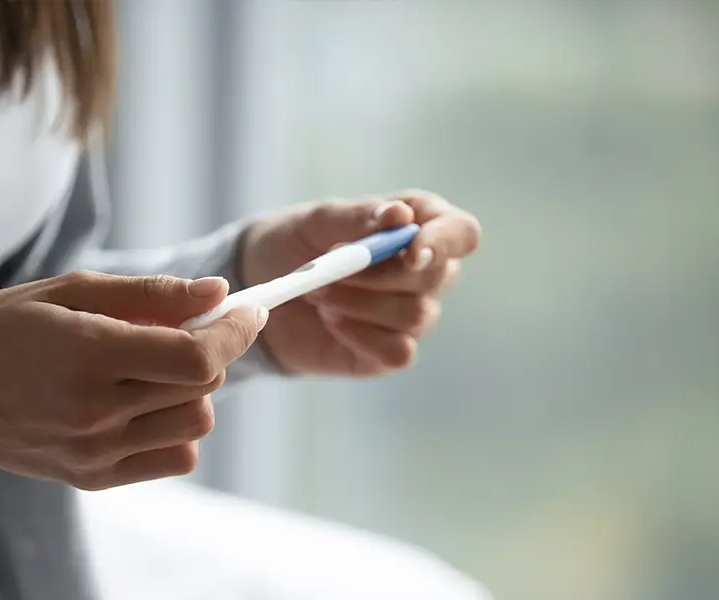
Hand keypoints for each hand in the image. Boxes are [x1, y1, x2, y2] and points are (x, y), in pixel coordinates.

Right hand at [0, 271, 267, 489]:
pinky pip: (174, 457)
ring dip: (193, 389)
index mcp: (88, 355)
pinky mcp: (92, 477)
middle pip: (203, 387)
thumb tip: (218, 291)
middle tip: (186, 326)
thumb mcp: (69, 291)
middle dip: (211, 349)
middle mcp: (95, 411)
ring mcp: (95, 451)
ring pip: (195, 424)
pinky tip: (145, 402)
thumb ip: (149, 295)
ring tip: (153, 366)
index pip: (197, 355)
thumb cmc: (2, 328)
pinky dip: (176, 427)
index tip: (249, 308)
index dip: (235, 330)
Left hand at [240, 190, 480, 375]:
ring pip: (415, 315)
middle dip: (380, 273)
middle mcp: (425, 272)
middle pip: (438, 276)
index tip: (409, 249)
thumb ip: (360, 217)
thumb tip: (400, 215)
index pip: (461, 232)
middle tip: (330, 266)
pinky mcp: (389, 352)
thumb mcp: (318, 220)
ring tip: (319, 293)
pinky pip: (398, 352)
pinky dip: (359, 336)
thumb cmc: (296, 242)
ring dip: (359, 302)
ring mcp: (411, 315)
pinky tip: (331, 321)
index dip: (443, 241)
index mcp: (419, 226)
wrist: (258, 288)